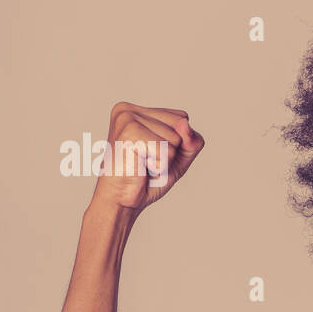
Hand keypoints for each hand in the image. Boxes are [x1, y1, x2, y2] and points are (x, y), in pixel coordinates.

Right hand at [90, 102, 204, 211]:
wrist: (121, 201)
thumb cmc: (146, 180)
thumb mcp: (179, 157)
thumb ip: (191, 140)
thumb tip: (184, 123)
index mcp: (136, 111)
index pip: (182, 118)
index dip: (177, 143)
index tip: (153, 153)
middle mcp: (128, 110)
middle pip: (180, 125)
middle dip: (172, 151)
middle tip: (146, 162)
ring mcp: (127, 119)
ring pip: (175, 139)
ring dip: (164, 160)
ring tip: (142, 165)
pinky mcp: (129, 133)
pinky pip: (167, 150)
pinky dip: (159, 165)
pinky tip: (139, 167)